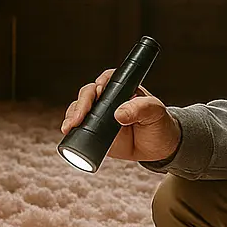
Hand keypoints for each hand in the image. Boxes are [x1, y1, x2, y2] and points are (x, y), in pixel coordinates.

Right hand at [60, 68, 180, 163]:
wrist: (158, 147)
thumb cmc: (159, 124)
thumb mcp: (155, 112)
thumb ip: (140, 109)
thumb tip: (119, 114)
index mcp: (122, 87)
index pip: (106, 80)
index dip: (98, 86)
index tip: (97, 93)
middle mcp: (107, 98)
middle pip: (87, 94)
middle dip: (80, 104)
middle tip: (79, 118)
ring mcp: (99, 114)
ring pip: (79, 108)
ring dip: (72, 115)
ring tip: (70, 126)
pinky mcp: (94, 129)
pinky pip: (78, 125)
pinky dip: (71, 127)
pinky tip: (67, 131)